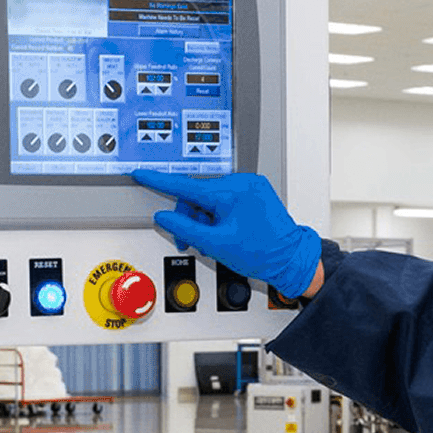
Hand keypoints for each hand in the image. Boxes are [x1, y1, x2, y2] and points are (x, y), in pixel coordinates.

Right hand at [129, 170, 320, 298]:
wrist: (290, 259)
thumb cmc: (261, 253)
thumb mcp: (215, 244)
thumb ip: (184, 228)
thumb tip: (164, 218)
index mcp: (231, 192)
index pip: (185, 185)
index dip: (159, 181)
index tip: (142, 174)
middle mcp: (242, 183)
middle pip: (198, 196)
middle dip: (190, 219)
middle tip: (189, 241)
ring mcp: (250, 186)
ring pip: (210, 200)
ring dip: (205, 220)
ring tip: (212, 241)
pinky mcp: (255, 193)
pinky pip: (225, 200)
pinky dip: (218, 216)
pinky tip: (223, 232)